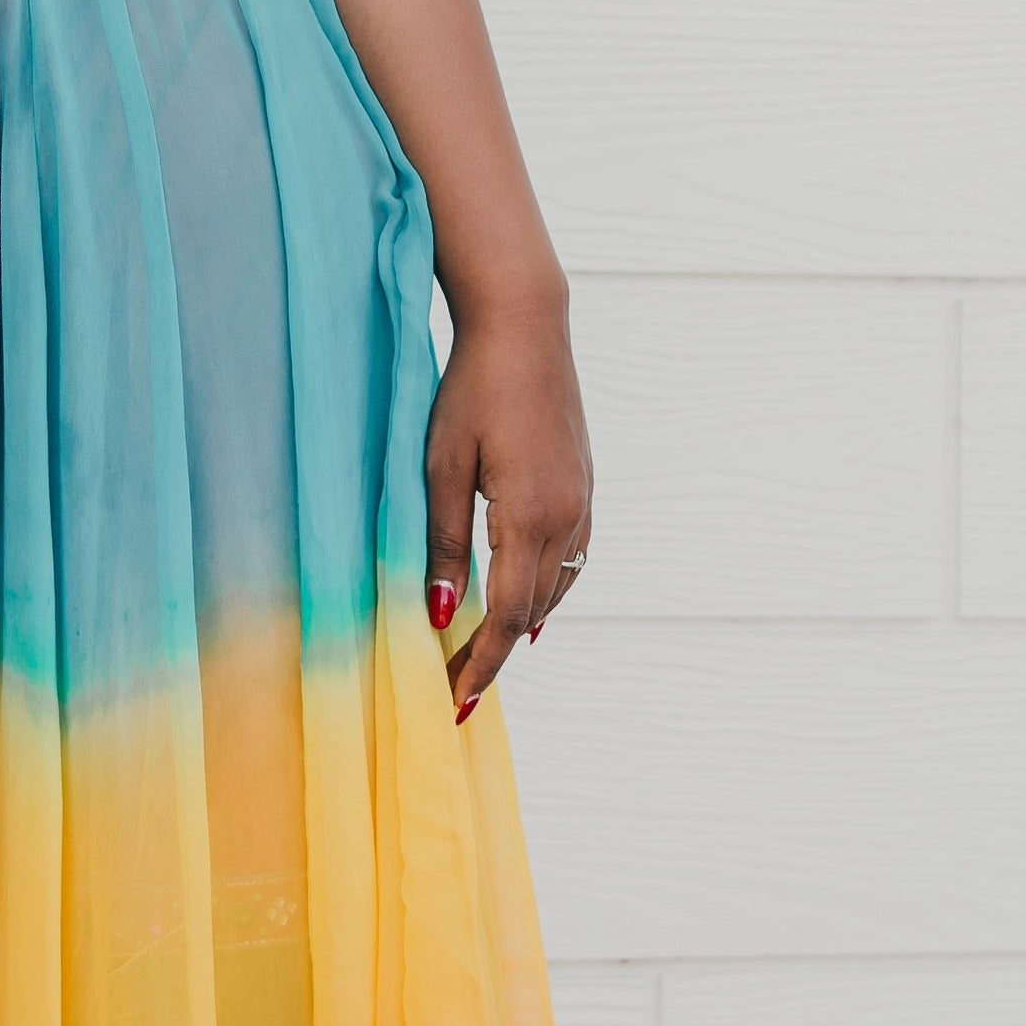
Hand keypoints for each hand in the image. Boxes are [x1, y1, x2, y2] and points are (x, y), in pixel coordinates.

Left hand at [424, 292, 593, 724]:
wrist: (524, 324)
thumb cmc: (471, 389)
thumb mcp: (440, 467)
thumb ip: (443, 543)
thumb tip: (443, 613)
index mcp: (529, 517)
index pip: (506, 616)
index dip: (480, 664)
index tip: (456, 701)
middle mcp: (567, 517)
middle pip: (534, 611)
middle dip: (496, 654)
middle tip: (459, 687)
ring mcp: (582, 500)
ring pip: (558, 587)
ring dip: (524, 624)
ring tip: (486, 654)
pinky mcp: (585, 483)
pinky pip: (572, 558)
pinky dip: (547, 588)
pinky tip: (527, 597)